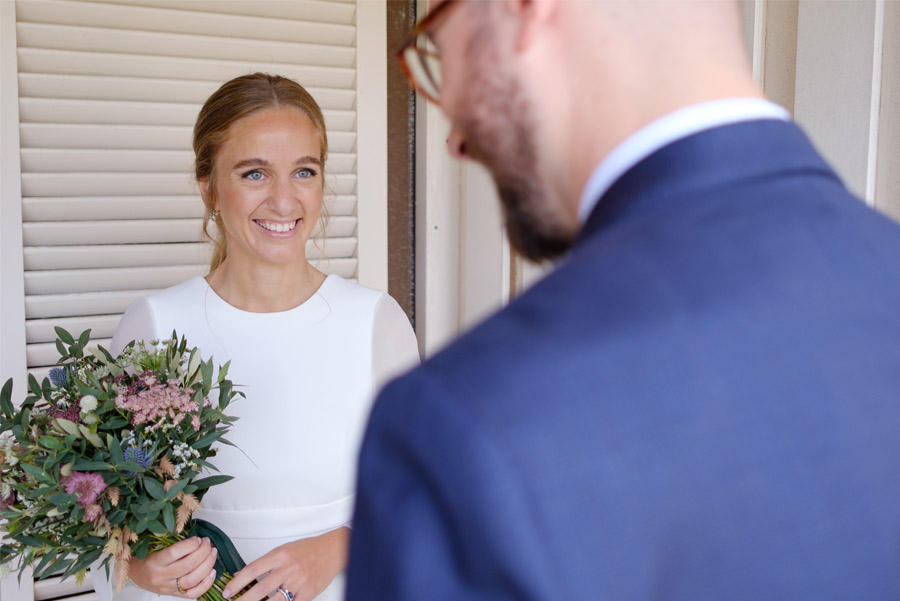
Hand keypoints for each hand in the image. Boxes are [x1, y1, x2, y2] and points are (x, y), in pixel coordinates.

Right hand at [128, 536, 217, 597]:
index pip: (175, 553)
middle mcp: (160, 577)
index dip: (190, 544)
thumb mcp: (153, 546)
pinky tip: (212, 572)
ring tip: (212, 553)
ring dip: (207, 565)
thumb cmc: (146, 557)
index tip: (198, 538)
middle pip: (187, 566)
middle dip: (203, 552)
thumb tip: (194, 537)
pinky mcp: (174, 595)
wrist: (136, 574)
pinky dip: (206, 583)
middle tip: (208, 543)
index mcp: (153, 562)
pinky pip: (193, 593)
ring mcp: (167, 588)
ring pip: (192, 580)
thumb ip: (172, 543)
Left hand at [223, 527, 348, 600]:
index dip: (237, 583)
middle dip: (243, 600)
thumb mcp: (284, 549)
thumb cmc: (308, 549)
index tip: (227, 591)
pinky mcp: (309, 592)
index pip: (252, 569)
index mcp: (280, 555)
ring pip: (274, 600)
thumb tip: (242, 575)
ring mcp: (299, 581)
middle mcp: (289, 568)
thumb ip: (265, 562)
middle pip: (261, 588)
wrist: (333, 550)